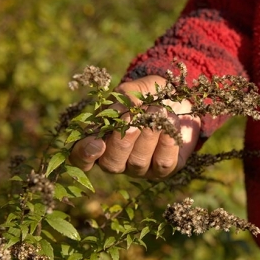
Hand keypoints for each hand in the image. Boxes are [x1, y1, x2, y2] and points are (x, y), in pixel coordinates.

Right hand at [69, 74, 200, 178]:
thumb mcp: (132, 90)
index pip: (81, 156)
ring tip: (159, 109)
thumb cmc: (147, 94)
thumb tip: (120, 112)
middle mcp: (118, 159)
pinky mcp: (165, 169)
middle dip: (122, 142)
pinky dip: (166, 141)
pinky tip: (170, 123)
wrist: (178, 96)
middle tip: (132, 119)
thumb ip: (122, 100)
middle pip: (111, 164)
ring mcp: (141, 168)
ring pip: (138, 163)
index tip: (97, 142)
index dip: (85, 153)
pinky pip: (163, 163)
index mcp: (101, 139)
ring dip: (148, 134)